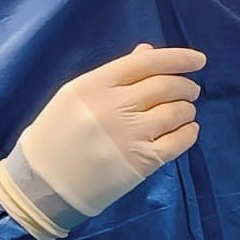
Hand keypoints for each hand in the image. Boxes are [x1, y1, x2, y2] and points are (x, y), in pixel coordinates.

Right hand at [0, 44, 206, 239]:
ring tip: (185, 111)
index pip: (146, 62)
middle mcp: (113, 107)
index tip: (198, 59)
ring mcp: (128, 135)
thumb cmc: (55, 137)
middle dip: (185, 85)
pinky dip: (189, 132)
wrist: (40, 187)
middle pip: (165, 86)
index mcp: (93, 85)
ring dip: (187, 109)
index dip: (178, 58)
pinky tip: (187, 130)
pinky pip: (179, 141)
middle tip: (190, 90)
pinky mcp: (141, 162)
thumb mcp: (75, 97)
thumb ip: (114, 74)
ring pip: (176, 112)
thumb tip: (148, 52)